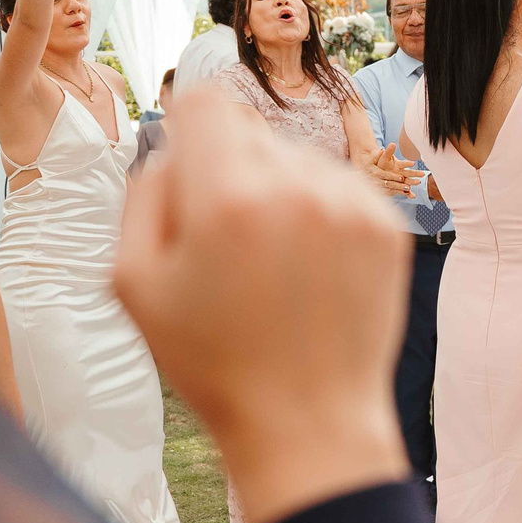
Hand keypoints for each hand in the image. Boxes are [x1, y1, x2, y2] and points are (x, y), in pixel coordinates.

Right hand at [118, 92, 411, 522]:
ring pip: (297, 159)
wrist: (309, 420)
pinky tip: (309, 272)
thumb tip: (171, 148)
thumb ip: (143, 196)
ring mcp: (351, 205)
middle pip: (250, 133)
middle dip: (231, 174)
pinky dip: (320, 216)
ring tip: (273, 268)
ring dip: (280, 194)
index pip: (205, 102)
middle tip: (228, 248)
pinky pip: (339, 187)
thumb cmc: (214, 361)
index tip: (191, 174)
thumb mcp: (134, 284)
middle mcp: (297, 186)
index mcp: (228, 197)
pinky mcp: (387, 226)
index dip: (188, 132)